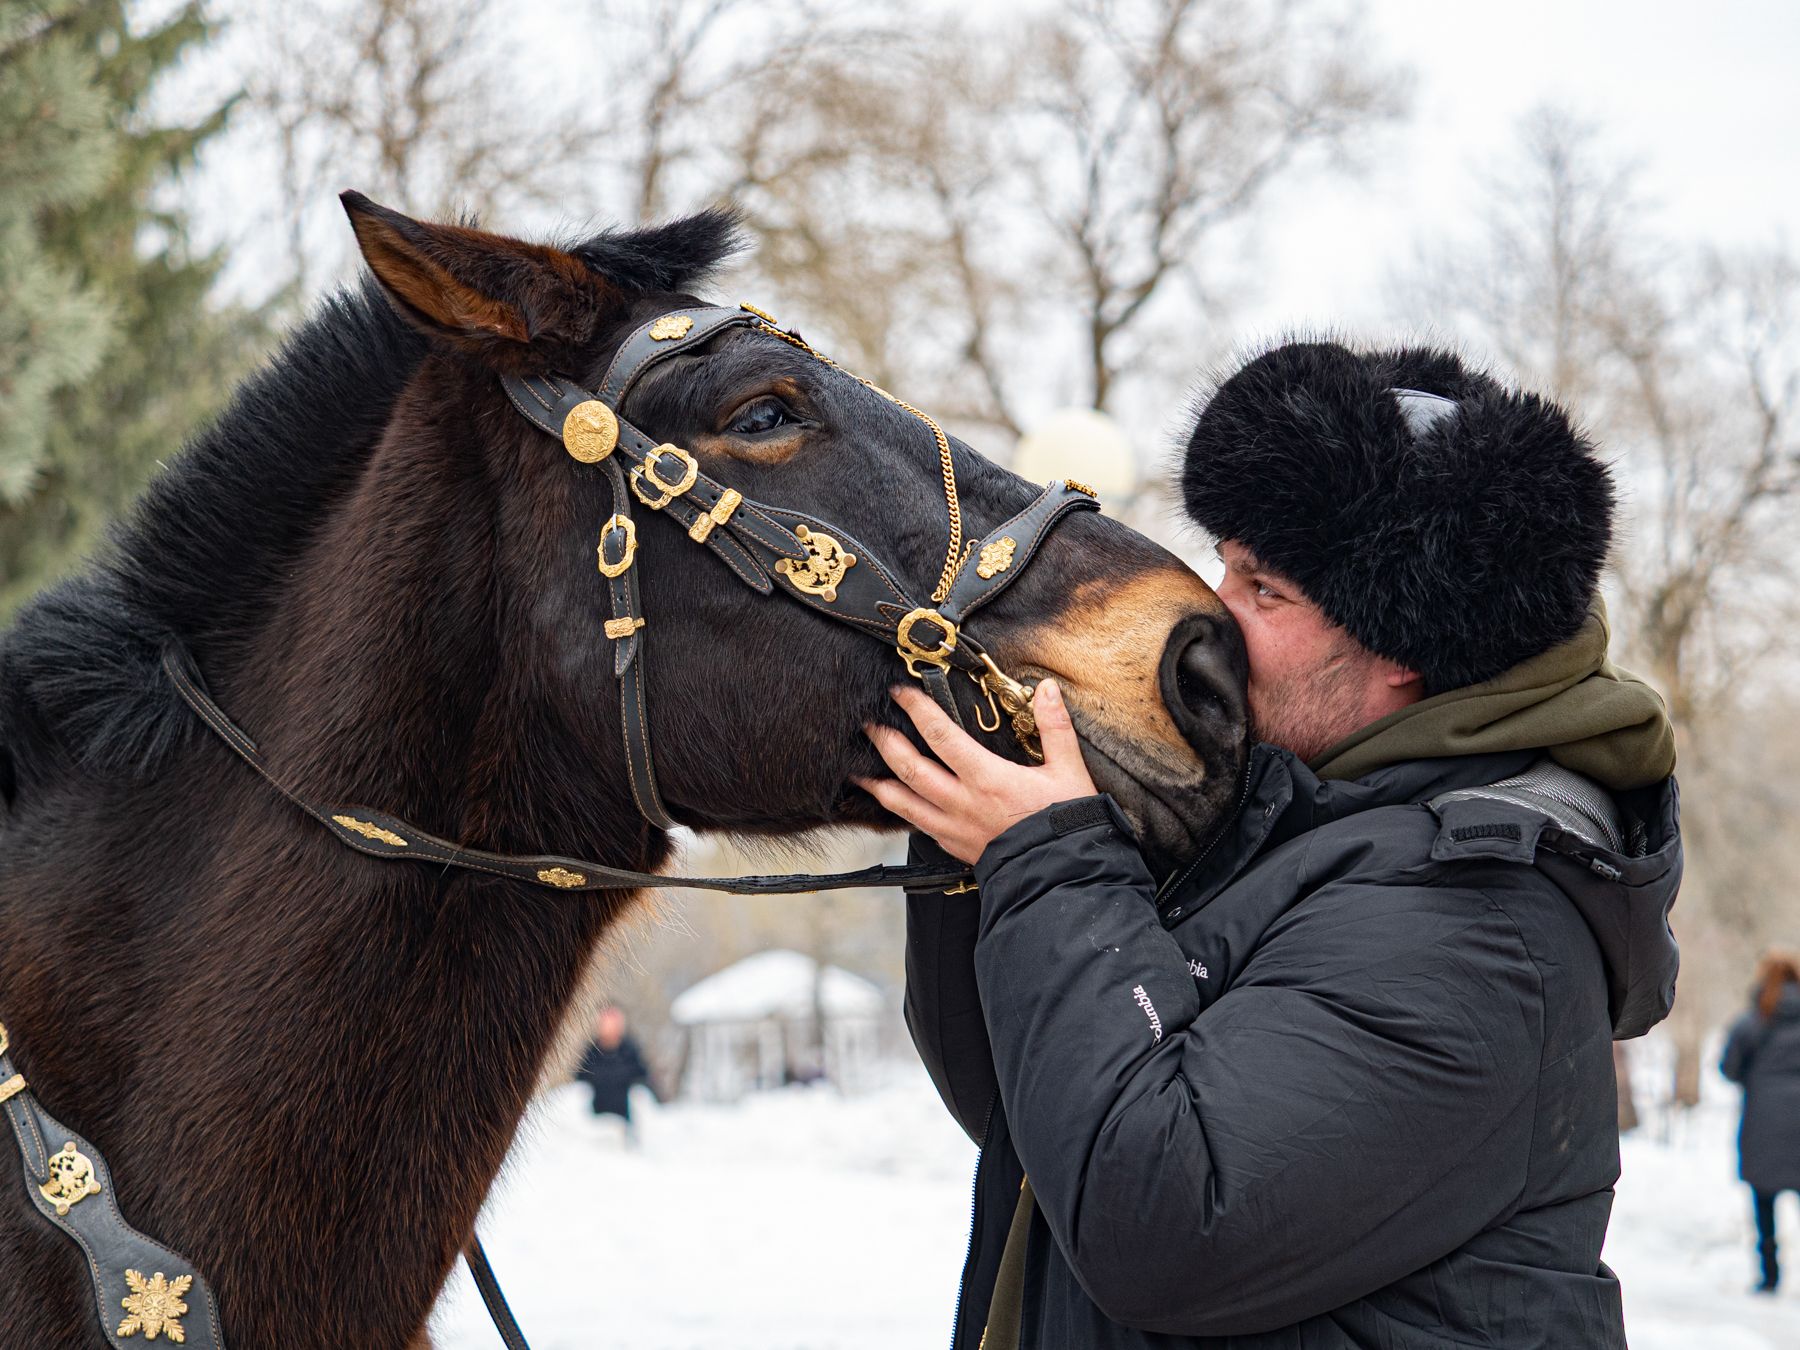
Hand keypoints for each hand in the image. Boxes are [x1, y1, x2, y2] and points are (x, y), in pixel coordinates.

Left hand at [856, 678, 1097, 864]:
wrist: (1062, 877)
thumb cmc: (1065, 823)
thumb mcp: (1068, 771)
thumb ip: (1054, 727)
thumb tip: (1047, 688)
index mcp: (987, 778)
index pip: (940, 736)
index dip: (916, 710)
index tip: (899, 692)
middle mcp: (962, 802)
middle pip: (910, 769)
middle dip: (884, 743)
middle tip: (867, 724)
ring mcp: (953, 828)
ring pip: (903, 804)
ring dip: (878, 784)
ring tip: (857, 771)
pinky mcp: (954, 847)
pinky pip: (917, 827)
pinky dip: (899, 812)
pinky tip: (892, 804)